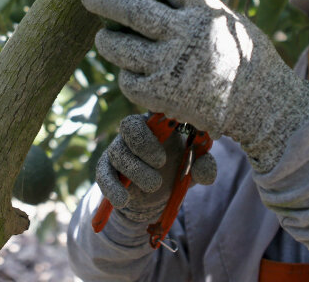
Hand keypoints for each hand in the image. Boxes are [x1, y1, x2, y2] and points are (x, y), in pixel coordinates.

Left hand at [82, 0, 308, 171]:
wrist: (260, 105)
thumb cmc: (239, 55)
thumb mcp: (224, 19)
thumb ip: (193, 5)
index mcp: (205, 10)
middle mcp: (187, 35)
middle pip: (133, 10)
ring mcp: (173, 66)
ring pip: (121, 48)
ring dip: (106, 40)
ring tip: (103, 36)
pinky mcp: (163, 95)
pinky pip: (129, 79)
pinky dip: (126, 73)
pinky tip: (130, 70)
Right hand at [96, 114, 216, 222]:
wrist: (155, 197)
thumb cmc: (176, 170)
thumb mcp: (193, 169)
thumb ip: (204, 167)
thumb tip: (206, 171)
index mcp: (158, 124)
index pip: (153, 109)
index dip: (157, 114)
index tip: (171, 127)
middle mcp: (135, 132)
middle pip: (129, 125)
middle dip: (144, 144)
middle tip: (161, 163)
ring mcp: (118, 149)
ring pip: (118, 152)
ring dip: (136, 170)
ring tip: (154, 185)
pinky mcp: (106, 169)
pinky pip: (103, 174)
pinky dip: (112, 187)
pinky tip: (123, 200)